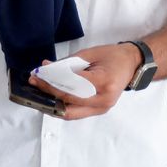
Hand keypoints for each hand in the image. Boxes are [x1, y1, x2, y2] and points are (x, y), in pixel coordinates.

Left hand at [28, 42, 142, 120]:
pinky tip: (51, 97)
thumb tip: (46, 69)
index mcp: (104, 82)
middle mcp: (104, 99)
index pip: (71, 85)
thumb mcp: (89, 54)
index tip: (37, 76)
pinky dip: (62, 106)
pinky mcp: (99, 110)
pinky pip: (76, 112)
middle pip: (69, 102)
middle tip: (34, 84)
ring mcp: (102, 107)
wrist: (132, 64)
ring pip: (71, 113)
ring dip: (52, 104)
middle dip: (48, 94)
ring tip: (38, 94)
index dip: (51, 82)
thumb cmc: (112, 56)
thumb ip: (67, 63)